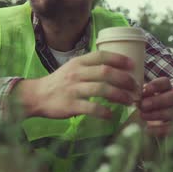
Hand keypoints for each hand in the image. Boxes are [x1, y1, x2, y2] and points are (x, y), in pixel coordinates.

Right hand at [14, 51, 137, 119]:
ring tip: (129, 101)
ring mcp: (73, 89)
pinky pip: (91, 108)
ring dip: (119, 96)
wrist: (37, 96)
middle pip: (105, 73)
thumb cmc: (59, 82)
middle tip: (136, 87)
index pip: (102, 56)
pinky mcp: (70, 105)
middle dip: (124, 79)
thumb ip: (90, 66)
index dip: (119, 59)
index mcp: (78, 62)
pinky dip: (104, 112)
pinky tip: (111, 115)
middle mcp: (76, 73)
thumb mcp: (72, 68)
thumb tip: (115, 68)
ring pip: (102, 89)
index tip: (133, 65)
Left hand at [138, 77, 172, 136]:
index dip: (156, 85)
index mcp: (165, 88)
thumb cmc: (145, 102)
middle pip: (172, 97)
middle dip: (157, 101)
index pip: (165, 82)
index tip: (144, 89)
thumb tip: (132, 94)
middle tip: (143, 105)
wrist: (152, 119)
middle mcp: (172, 99)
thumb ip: (140, 93)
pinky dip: (159, 129)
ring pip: (171, 112)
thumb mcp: (143, 95)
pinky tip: (147, 129)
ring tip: (142, 115)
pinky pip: (170, 128)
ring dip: (156, 114)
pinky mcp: (172, 126)